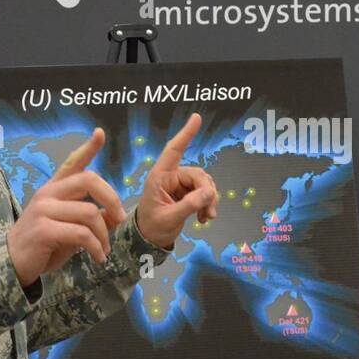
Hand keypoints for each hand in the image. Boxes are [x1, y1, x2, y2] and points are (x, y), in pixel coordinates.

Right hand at [6, 128, 124, 286]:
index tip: (99, 134)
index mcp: (54, 189)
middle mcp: (48, 194)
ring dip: (104, 235)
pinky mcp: (43, 229)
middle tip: (119, 218)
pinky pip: (82, 234)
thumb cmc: (44, 245)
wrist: (12, 264)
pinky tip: (98, 257)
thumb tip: (115, 215)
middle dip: (112, 199)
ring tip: (104, 250)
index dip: (88, 148)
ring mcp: (43, 209)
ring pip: (90, 212)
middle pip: (89, 180)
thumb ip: (91, 219)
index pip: (72, 163)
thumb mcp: (71, 229)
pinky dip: (96, 247)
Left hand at [135, 113, 218, 249]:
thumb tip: (209, 193)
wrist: (149, 240)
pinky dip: (208, 204)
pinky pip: (205, 193)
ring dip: (209, 200)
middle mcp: (171, 176)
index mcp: (160, 176)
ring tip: (206, 218)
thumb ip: (189, 205)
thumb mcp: (170, 217)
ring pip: (205, 184)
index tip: (196, 118)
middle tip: (209, 211)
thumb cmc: (152, 227)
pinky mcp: (187, 193)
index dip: (185, 134)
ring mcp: (180, 184)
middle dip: (207, 192)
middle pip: (198, 174)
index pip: (174, 150)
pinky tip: (205, 218)